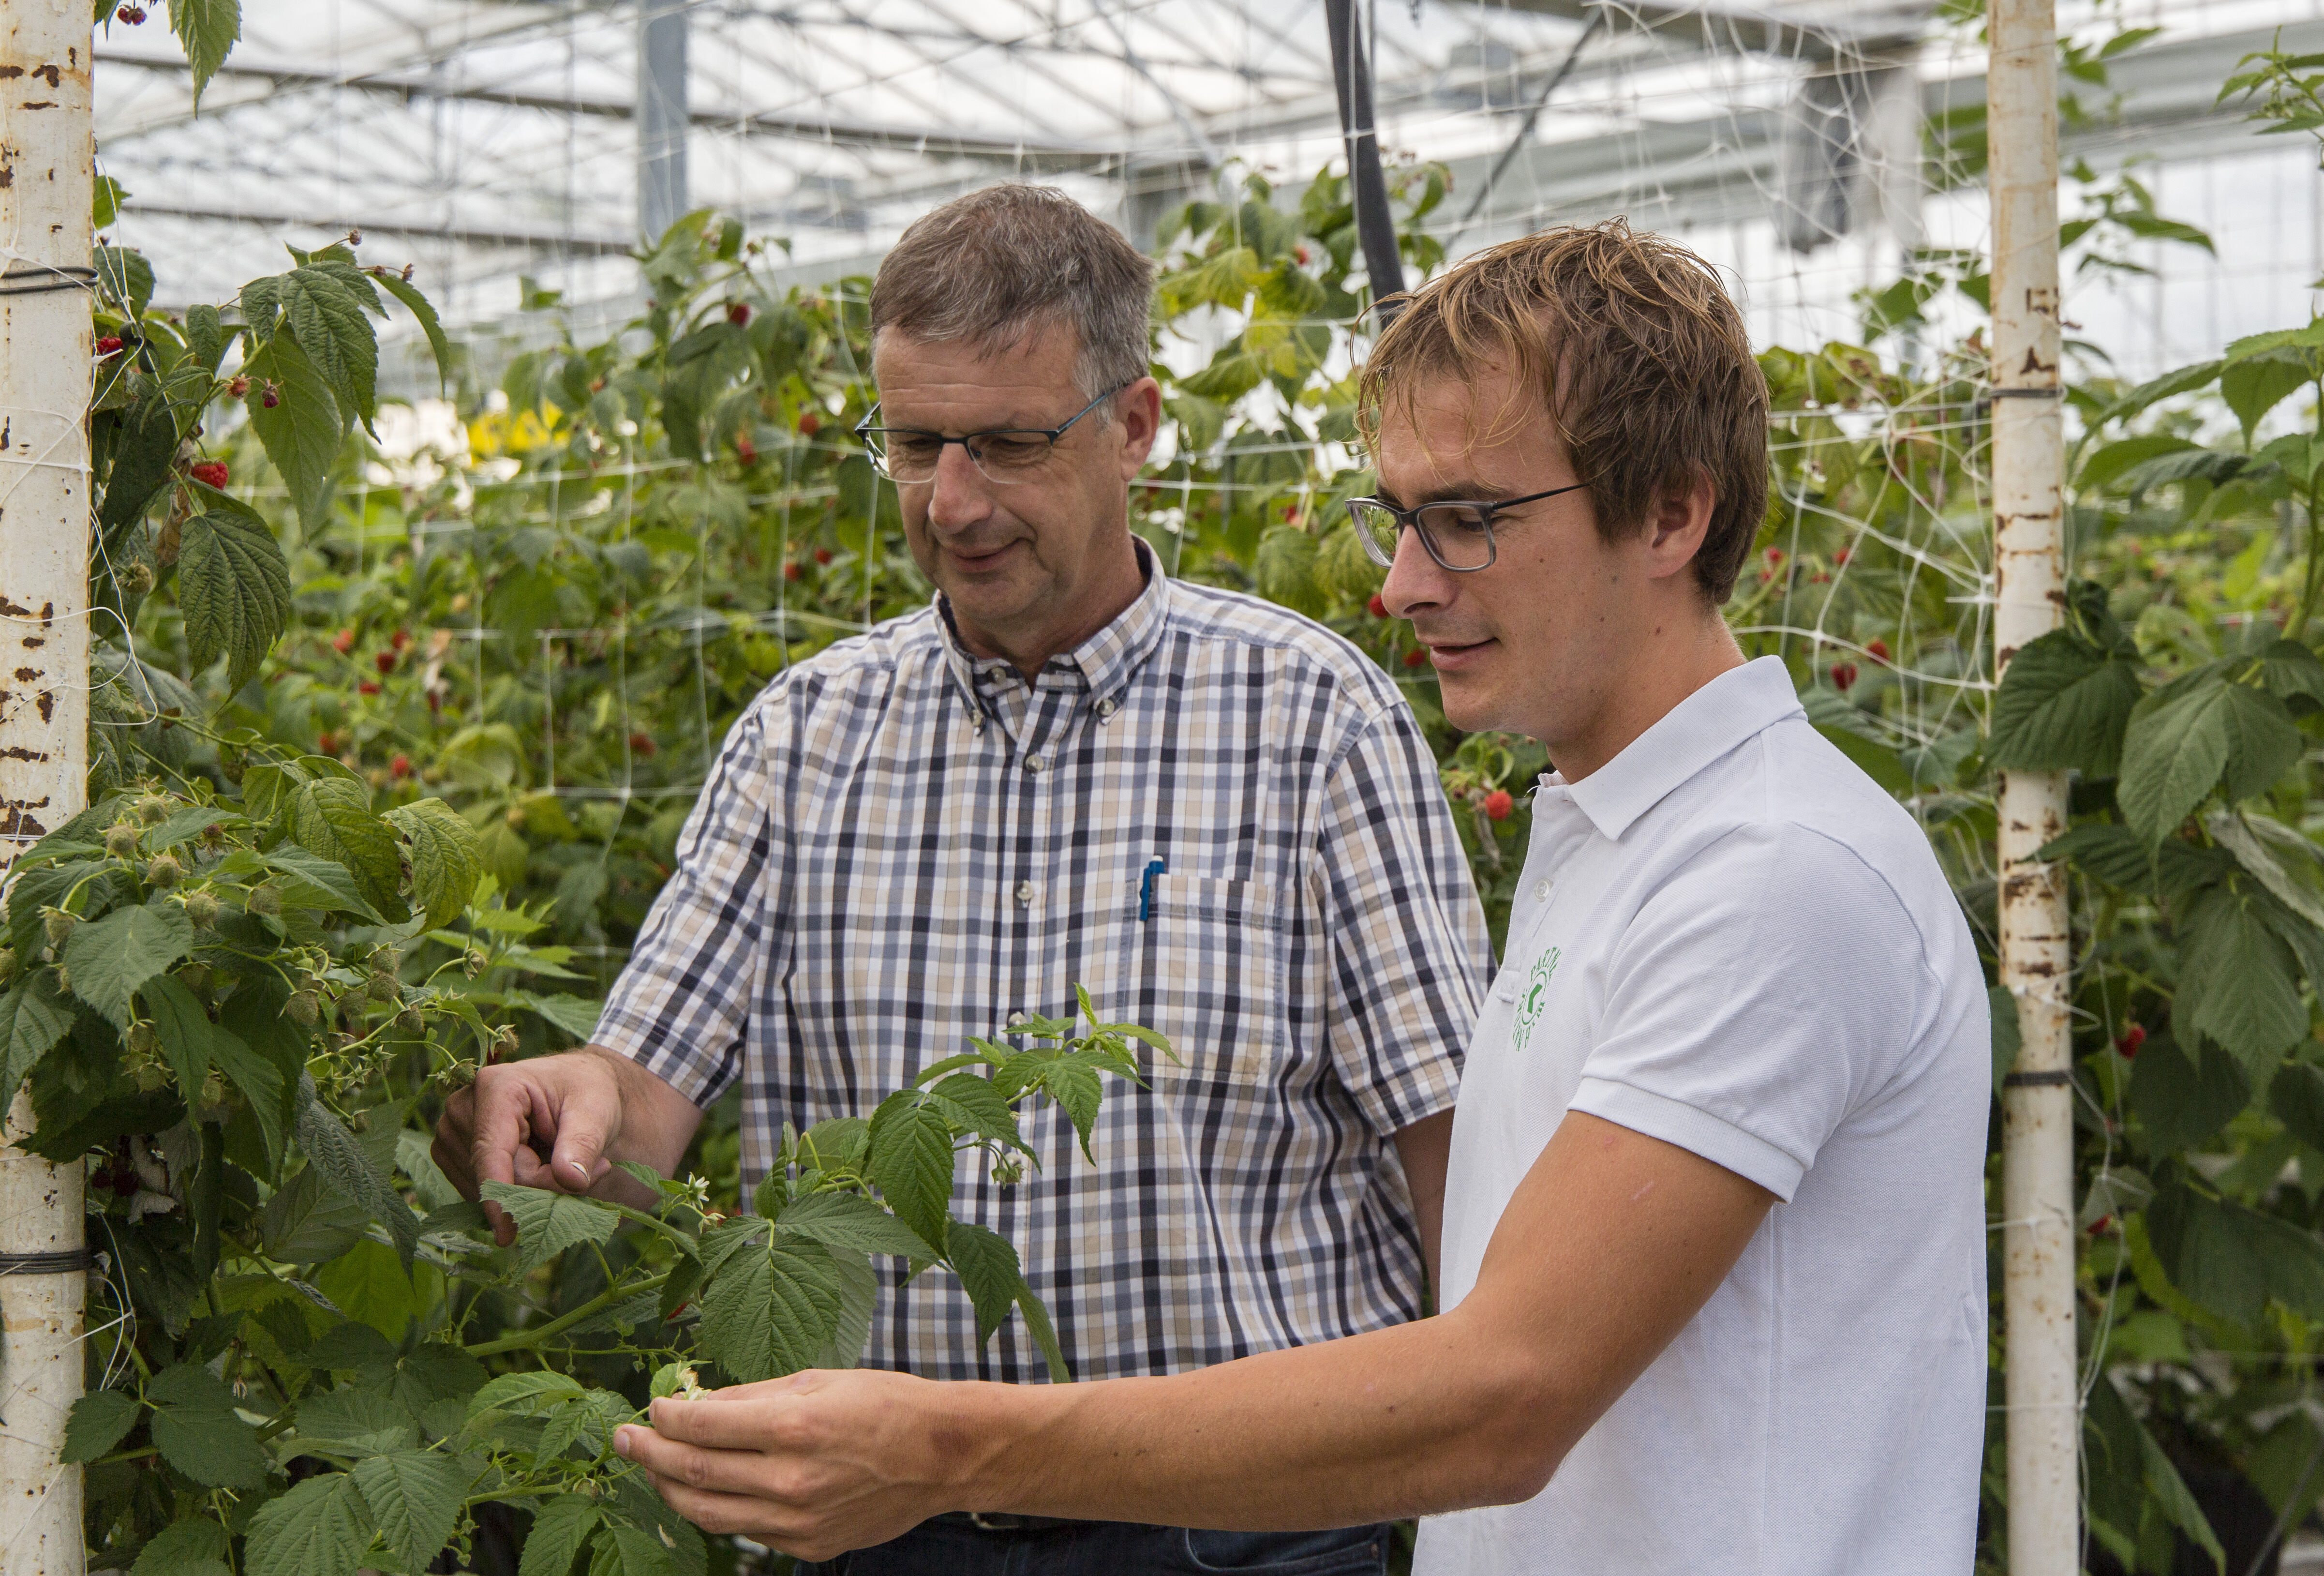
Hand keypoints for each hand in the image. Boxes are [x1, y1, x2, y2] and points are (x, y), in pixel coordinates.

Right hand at [432, 1050, 624, 1245]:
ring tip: (558, 1159)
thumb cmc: (585, 1092)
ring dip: (526, 1189)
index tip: (507, 1235)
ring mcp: (452, 1132)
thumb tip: (572, 1181)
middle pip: (493, 1175)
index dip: (499, 1195)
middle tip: (588, 1172)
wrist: (573, 1086)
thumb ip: (583, 1144)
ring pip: (486, 1187)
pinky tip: (534, 1164)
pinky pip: (479, 1189)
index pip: (491, 1153)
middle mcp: (462, 1107)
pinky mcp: (452, 1153)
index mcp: (495, 1087)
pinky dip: (511, 1189)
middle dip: (537, 1186)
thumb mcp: (596, 1110)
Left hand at [613, 1370, 978, 1560]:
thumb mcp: (819, 1380)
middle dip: (650, 1454)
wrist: (942, 1455)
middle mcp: (791, 1479)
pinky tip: (706, 1489)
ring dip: (671, 1487)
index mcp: (794, 1426)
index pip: (703, 1425)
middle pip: (695, 1473)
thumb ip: (753, 1396)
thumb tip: (697, 1403)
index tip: (650, 1407)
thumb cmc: (885, 1404)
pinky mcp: (808, 1545)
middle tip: (625, 1439)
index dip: (666, 1416)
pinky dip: (717, 1509)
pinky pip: (745, 1530)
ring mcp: (798, 1520)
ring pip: (709, 1512)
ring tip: (653, 1467)